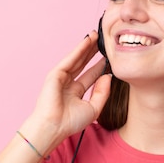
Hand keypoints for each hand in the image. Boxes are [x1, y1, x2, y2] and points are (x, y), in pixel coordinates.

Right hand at [25, 31, 111, 147]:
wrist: (53, 127)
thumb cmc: (70, 122)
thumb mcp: (94, 108)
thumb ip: (102, 93)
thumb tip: (108, 77)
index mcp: (76, 92)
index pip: (90, 75)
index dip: (100, 65)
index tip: (110, 57)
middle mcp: (68, 83)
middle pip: (83, 64)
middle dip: (93, 52)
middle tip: (103, 41)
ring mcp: (61, 78)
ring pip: (77, 59)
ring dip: (86, 46)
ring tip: (97, 35)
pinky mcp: (55, 74)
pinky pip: (70, 60)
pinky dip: (79, 50)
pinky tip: (87, 41)